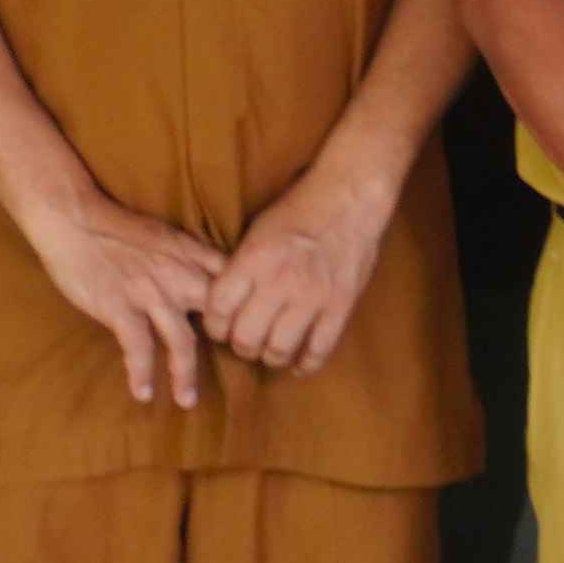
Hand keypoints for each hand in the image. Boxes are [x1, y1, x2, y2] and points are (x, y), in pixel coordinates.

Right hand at [31, 183, 233, 408]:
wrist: (75, 220)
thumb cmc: (117, 228)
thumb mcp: (166, 234)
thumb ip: (190, 257)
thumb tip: (210, 280)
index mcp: (190, 254)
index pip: (233, 281)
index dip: (247, 306)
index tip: (252, 329)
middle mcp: (177, 275)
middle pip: (216, 317)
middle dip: (227, 346)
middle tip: (229, 372)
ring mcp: (150, 293)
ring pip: (181, 341)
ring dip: (185, 376)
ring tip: (187, 401)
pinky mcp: (120, 307)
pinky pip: (138, 349)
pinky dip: (141, 374)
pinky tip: (143, 393)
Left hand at [205, 156, 399, 375]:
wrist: (348, 198)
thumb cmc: (298, 210)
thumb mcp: (257, 231)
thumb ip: (239, 268)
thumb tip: (222, 303)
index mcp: (254, 259)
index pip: (218, 311)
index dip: (215, 326)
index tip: (221, 327)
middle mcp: (280, 281)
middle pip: (246, 338)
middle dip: (241, 346)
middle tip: (246, 341)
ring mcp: (312, 296)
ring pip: (280, 350)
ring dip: (271, 357)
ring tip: (272, 350)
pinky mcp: (340, 306)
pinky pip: (319, 350)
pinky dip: (306, 364)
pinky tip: (301, 363)